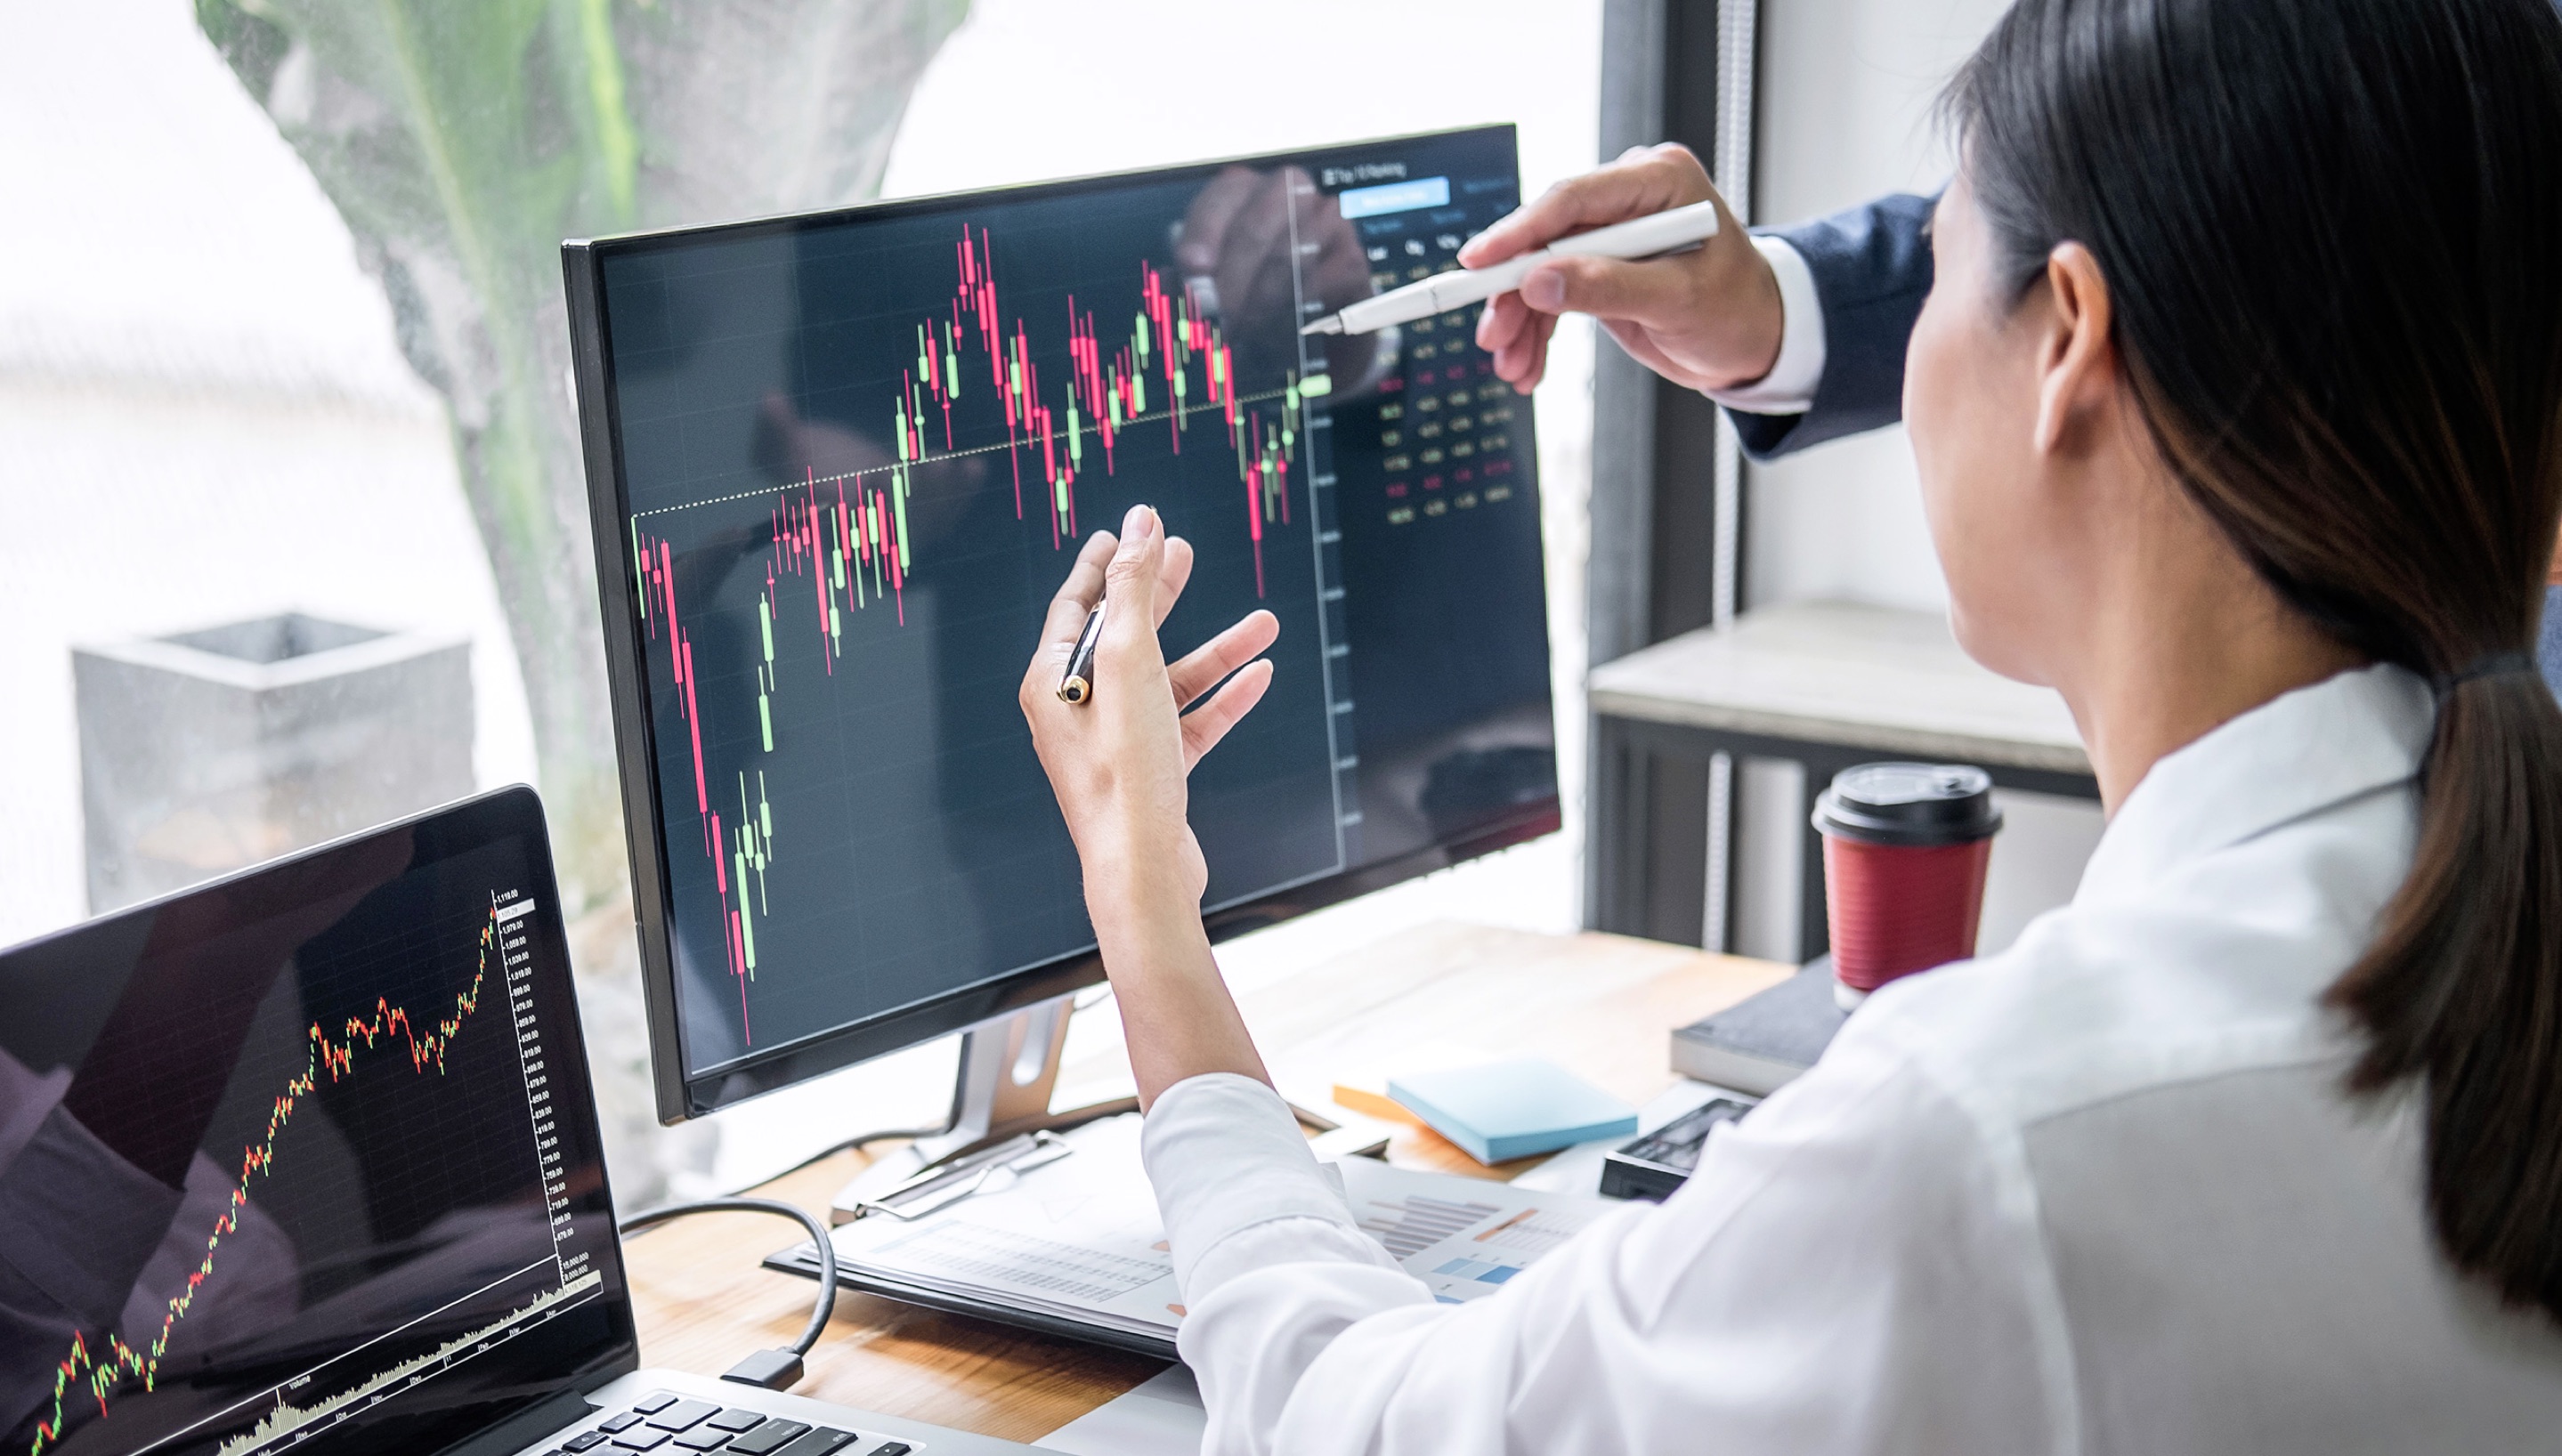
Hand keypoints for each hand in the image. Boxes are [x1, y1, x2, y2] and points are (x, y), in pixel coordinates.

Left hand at [1020, 506, 1278, 919]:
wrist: (1143, 869)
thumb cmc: (1126, 769)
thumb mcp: (1130, 660)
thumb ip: (1136, 587)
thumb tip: (1142, 522)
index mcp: (1053, 681)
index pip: (1076, 605)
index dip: (1104, 564)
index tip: (1126, 531)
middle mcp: (1077, 711)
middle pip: (1123, 635)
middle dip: (1160, 594)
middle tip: (1187, 553)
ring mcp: (1116, 743)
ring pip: (1169, 680)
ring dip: (1217, 650)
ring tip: (1266, 622)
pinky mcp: (1153, 774)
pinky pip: (1190, 722)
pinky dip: (1223, 697)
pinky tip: (1261, 675)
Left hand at [1176, 165, 1378, 391]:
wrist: (1316, 330)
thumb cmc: (1258, 298)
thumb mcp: (1219, 285)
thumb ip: (1195, 281)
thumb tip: (1175, 285)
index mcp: (1246, 191)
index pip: (1221, 197)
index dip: (1203, 234)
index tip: (1191, 271)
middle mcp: (1288, 194)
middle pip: (1256, 227)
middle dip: (1231, 278)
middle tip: (1216, 318)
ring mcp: (1326, 222)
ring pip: (1290, 254)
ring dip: (1261, 301)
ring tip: (1242, 333)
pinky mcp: (1352, 259)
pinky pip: (1324, 282)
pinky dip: (1297, 312)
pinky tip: (1277, 336)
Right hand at [1465, 143, 1782, 394]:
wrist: (1754, 339)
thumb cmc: (1736, 311)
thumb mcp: (1678, 302)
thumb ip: (1608, 287)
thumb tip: (1539, 281)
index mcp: (1658, 181)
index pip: (1573, 199)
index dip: (1519, 232)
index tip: (1477, 262)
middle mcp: (1629, 197)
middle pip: (1546, 236)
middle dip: (1514, 292)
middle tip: (1492, 336)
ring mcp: (1611, 230)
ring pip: (1540, 269)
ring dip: (1520, 321)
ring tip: (1514, 368)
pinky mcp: (1599, 263)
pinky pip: (1552, 291)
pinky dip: (1536, 329)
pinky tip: (1529, 365)